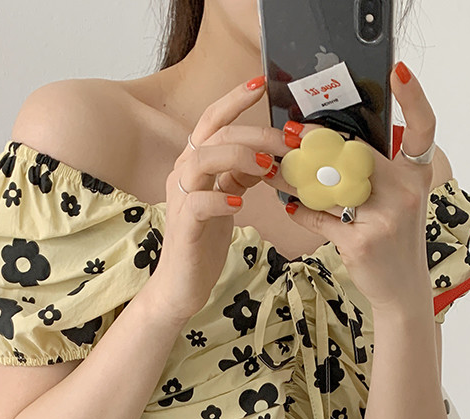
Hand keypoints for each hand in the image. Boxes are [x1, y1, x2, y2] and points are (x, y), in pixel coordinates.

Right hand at [149, 76, 289, 321]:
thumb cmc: (205, 242)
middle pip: (216, 136)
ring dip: (239, 157)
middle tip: (287, 141)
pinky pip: (199, 202)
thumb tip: (268, 156)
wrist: (181, 284)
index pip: (212, 120)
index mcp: (195, 163)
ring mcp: (181, 198)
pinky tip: (240, 205)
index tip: (261, 83)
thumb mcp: (227, 201)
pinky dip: (221, 199)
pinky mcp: (184, 226)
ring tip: (266, 167)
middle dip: (256, 133)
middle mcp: (183, 173)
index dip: (234, 100)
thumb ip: (240, 176)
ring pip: (203, 159)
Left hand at [281, 62, 438, 313]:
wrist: (402, 290)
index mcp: (416, 175)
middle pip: (354, 153)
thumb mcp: (397, 200)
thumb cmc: (395, 240)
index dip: (413, 97)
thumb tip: (330, 143)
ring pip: (331, 185)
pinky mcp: (360, 242)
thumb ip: (374, 172)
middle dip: (316, 144)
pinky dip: (301, 211)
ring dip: (298, 177)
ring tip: (277, 169)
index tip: (398, 71)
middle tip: (288, 135)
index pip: (423, 128)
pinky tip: (288, 204)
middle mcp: (406, 193)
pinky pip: (321, 217)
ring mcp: (384, 218)